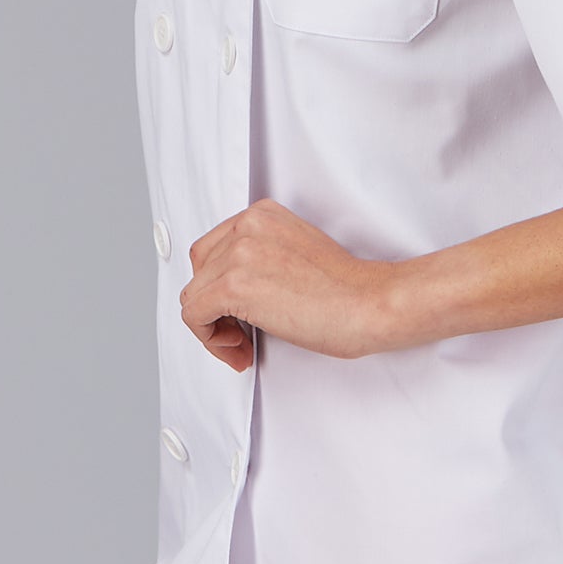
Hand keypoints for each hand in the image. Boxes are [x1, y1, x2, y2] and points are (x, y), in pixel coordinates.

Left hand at [181, 199, 399, 370]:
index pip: (213, 249)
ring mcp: (237, 254)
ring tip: (242, 344)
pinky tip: (240, 349)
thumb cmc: (346, 290)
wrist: (369, 303)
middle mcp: (246, 226)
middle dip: (214, 306)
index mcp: (262, 214)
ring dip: (213, 327)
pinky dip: (210, 339)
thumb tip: (230, 287)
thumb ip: (261, 255)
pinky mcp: (232, 286)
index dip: (220, 286)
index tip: (241, 311)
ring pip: (193, 295)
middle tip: (241, 332)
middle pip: (199, 270)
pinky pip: (193, 316)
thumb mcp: (294, 252)